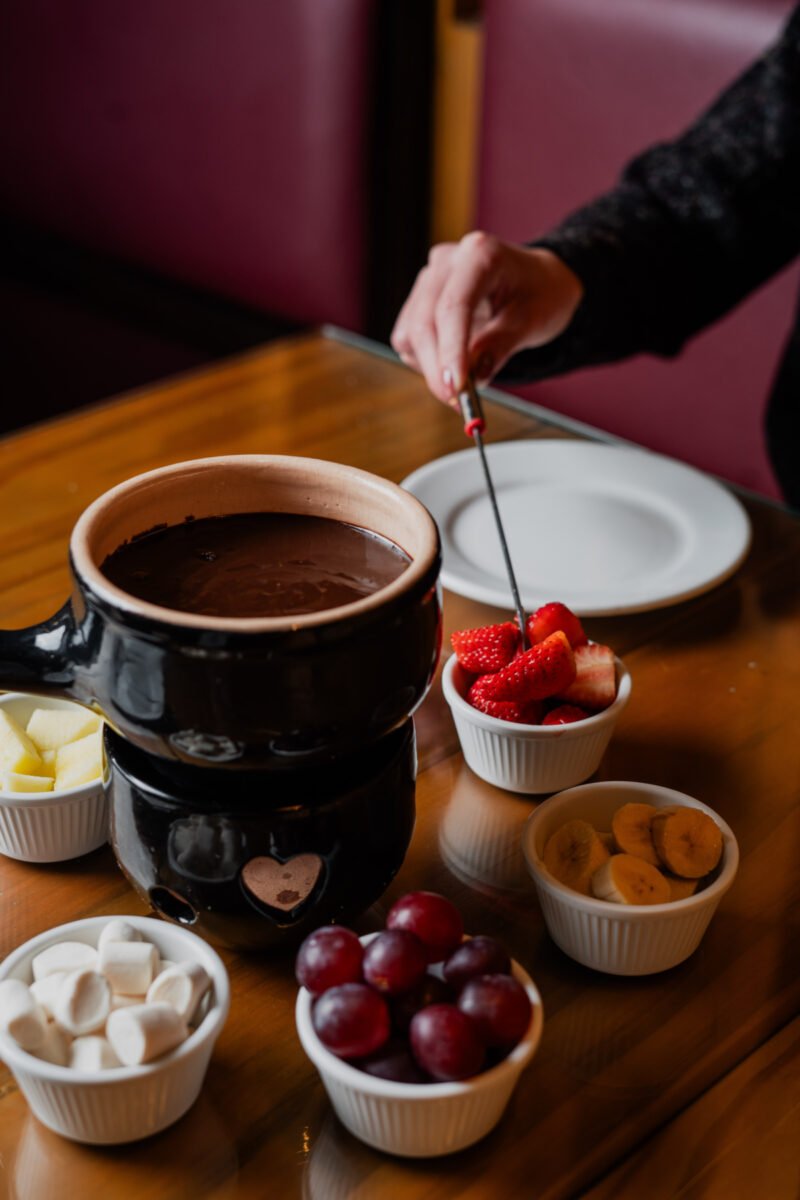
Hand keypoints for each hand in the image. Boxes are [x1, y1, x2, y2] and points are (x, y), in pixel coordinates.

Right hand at [391, 231, 583, 403]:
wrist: (537, 283)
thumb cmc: (540, 294)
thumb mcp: (533, 320)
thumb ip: (501, 345)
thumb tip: (474, 377)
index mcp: (480, 254)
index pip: (454, 306)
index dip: (451, 350)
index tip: (456, 388)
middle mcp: (447, 261)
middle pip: (424, 322)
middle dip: (438, 368)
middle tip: (459, 402)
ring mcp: (428, 280)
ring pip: (410, 333)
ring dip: (431, 367)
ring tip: (465, 382)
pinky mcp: (418, 300)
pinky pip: (408, 339)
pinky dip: (425, 361)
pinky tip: (453, 363)